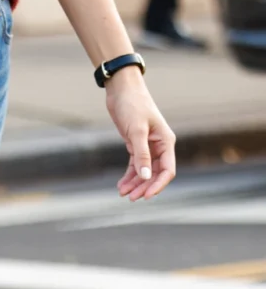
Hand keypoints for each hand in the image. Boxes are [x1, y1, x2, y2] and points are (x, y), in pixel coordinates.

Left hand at [105, 70, 175, 199]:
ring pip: (144, 171)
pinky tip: (121, 185)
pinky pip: (135, 165)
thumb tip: (145, 176)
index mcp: (166, 142)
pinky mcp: (135, 144)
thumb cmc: (132, 105)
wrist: (121, 90)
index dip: (158, 185)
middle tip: (130, 198)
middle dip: (144, 186)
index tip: (146, 196)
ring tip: (123, 194)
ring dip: (135, 183)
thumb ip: (141, 154)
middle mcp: (160, 146)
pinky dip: (129, 175)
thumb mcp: (136, 130)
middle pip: (155, 173)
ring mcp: (148, 146)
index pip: (167, 170)